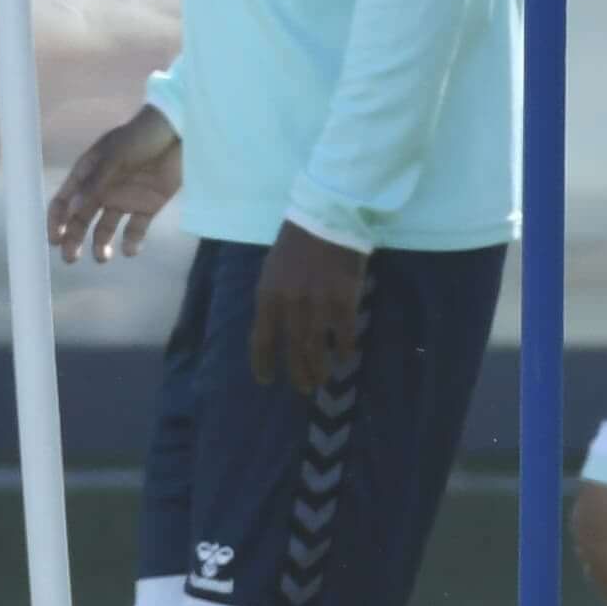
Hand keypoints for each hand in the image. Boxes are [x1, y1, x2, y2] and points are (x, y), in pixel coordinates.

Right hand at [48, 106, 183, 262]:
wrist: (180, 130)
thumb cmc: (142, 136)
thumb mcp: (115, 157)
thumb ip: (94, 183)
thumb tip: (70, 209)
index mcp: (88, 173)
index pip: (64, 200)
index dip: (56, 220)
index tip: (54, 239)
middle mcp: (102, 189)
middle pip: (81, 219)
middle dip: (73, 239)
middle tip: (70, 258)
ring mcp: (124, 199)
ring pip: (105, 229)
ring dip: (100, 245)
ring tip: (102, 257)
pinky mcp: (147, 206)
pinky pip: (135, 230)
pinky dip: (132, 243)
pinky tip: (131, 250)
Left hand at [246, 224, 366, 394]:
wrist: (327, 217)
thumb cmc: (296, 243)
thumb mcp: (272, 271)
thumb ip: (273, 300)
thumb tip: (277, 330)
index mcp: (268, 295)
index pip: (261, 340)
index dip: (263, 364)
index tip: (267, 380)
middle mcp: (290, 304)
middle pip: (292, 349)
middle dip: (298, 373)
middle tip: (304, 388)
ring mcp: (318, 304)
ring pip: (317, 348)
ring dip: (320, 368)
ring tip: (323, 380)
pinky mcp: (344, 300)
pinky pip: (344, 335)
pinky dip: (344, 350)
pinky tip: (345, 357)